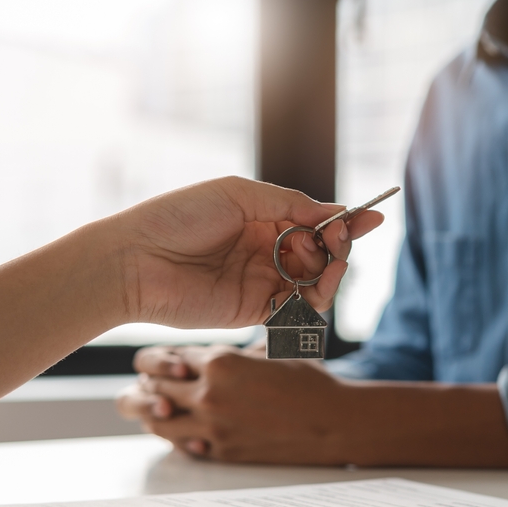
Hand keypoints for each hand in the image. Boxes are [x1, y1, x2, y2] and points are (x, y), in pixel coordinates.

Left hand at [116, 345, 350, 463]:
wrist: (333, 421)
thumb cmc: (308, 382)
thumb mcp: (271, 350)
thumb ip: (238, 349)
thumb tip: (223, 345)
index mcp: (220, 362)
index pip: (171, 357)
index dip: (168, 359)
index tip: (171, 362)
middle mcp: (209, 393)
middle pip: (157, 387)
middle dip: (156, 383)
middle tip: (158, 383)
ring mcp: (212, 426)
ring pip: (160, 420)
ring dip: (158, 412)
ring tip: (165, 407)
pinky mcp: (221, 452)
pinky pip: (182, 445)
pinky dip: (179, 436)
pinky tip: (186, 429)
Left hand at [117, 176, 382, 327]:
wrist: (135, 261)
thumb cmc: (178, 217)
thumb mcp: (238, 194)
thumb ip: (289, 203)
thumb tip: (335, 210)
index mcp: (261, 219)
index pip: (314, 222)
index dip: (344, 222)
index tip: (371, 218)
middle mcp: (265, 251)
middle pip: (320, 255)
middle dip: (337, 248)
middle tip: (337, 242)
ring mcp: (259, 282)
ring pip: (313, 285)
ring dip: (329, 276)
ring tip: (326, 267)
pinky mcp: (251, 312)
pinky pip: (293, 311)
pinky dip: (310, 303)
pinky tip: (310, 291)